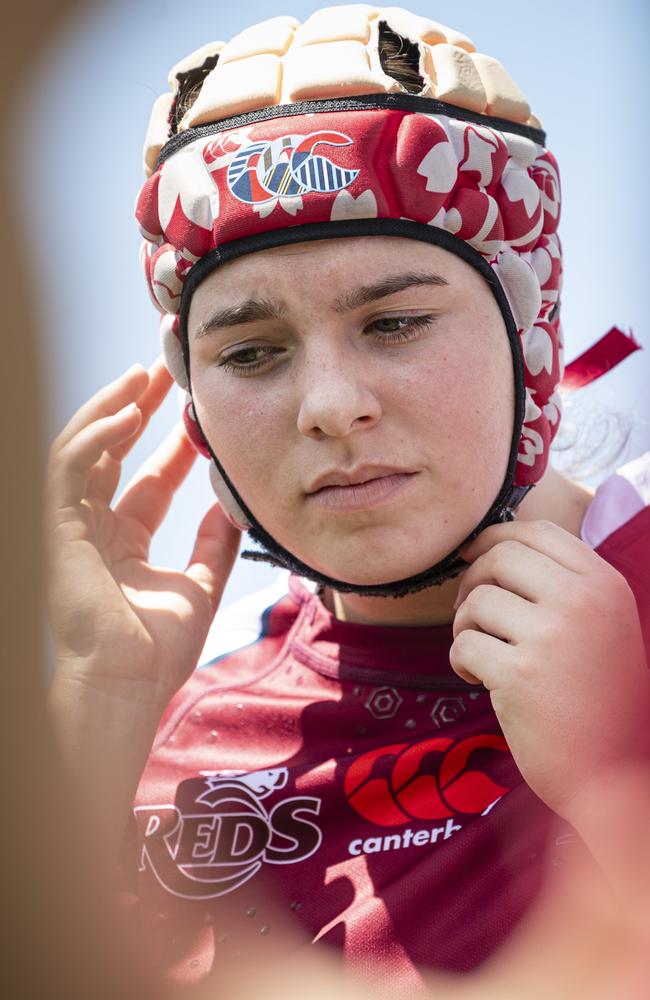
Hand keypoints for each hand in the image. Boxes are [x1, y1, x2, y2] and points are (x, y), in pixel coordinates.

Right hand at [45, 358, 240, 709]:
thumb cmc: (159, 650)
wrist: (128, 685)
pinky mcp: (56, 527)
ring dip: (112, 408)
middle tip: (166, 369)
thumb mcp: (200, 585)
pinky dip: (94, 436)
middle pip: (114, 453)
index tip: (197, 411)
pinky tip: (126, 413)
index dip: (171, 443)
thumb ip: (214, 544)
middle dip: (138, 408)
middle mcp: (96, 528)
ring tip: (144, 376)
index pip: (149, 479)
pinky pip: (68, 467)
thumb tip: (236, 505)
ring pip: (84, 448)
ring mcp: (73, 526)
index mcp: (125, 543)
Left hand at [449, 519, 649, 821]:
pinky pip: (463, 644)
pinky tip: (478, 681)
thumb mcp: (604, 627)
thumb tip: (494, 546)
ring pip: (476, 600)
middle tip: (470, 615)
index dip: (494, 537)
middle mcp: (582, 602)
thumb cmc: (599, 700)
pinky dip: (460, 661)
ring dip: (463, 627)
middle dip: (471, 581)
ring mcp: (552, 636)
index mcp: (605, 585)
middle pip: (500, 557)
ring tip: (480, 654)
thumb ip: (566, 586)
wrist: (612, 774)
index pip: (537, 531)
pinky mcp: (520, 674)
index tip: (472, 555)